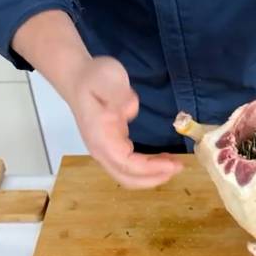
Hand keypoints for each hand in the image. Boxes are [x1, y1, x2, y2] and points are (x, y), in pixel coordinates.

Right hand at [67, 56, 182, 187]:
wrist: (77, 77)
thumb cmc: (94, 77)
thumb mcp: (108, 78)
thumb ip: (119, 94)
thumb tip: (130, 109)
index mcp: (101, 137)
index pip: (126, 164)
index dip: (150, 169)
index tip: (173, 164)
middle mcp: (100, 150)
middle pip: (127, 178)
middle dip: (154, 178)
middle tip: (178, 167)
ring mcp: (104, 151)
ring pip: (128, 176)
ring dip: (151, 176)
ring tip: (173, 165)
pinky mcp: (111, 148)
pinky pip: (129, 167)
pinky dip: (146, 169)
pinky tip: (161, 160)